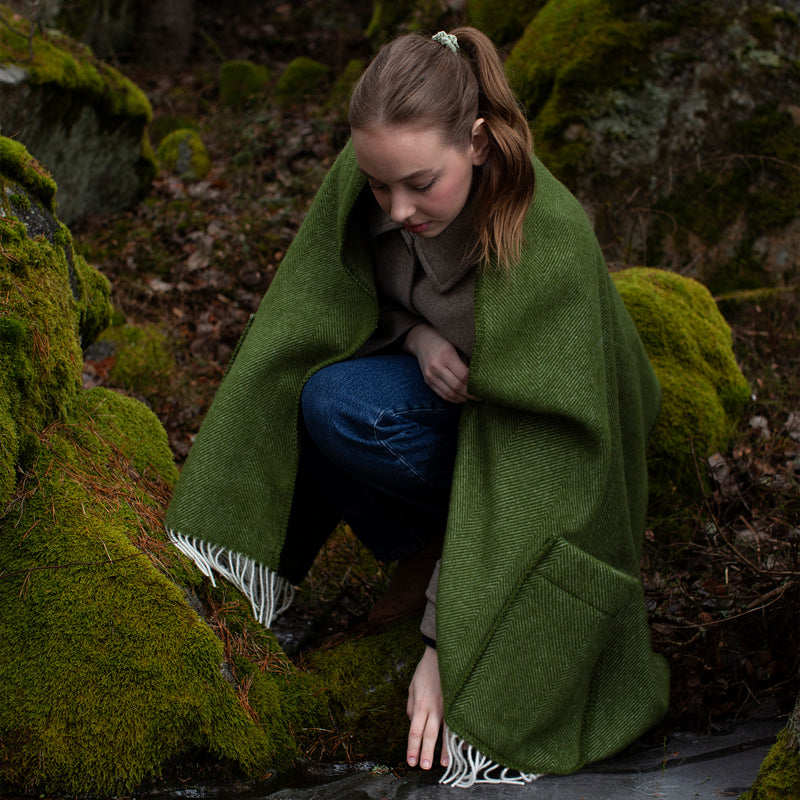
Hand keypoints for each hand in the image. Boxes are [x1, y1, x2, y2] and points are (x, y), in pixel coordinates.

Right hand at [404, 323, 477, 403]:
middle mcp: (436, 367)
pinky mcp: (428, 382)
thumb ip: (467, 360)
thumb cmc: (444, 340)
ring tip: (474, 399)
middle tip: (482, 397)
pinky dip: (454, 399)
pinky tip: (463, 398)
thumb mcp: (457, 344)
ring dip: (463, 399)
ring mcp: (430, 376)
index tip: (484, 386)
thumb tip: (481, 377)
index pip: (463, 375)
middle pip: (457, 386)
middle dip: (470, 394)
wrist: (421, 340)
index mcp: (446, 355)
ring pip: (450, 394)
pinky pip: (443, 395)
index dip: (474, 383)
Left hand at [407, 645, 448, 769]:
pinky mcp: (457, 701)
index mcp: (420, 705)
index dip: (413, 748)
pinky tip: (462, 746)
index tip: (411, 762)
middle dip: (426, 752)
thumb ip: (411, 707)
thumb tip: (413, 723)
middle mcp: (433, 707)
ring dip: (445, 749)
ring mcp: (447, 705)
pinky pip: (458, 721)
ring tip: (445, 764)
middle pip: (429, 734)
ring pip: (445, 731)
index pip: (414, 731)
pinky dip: (460, 734)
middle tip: (425, 768)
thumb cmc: (425, 671)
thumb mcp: (412, 688)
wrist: (440, 654)